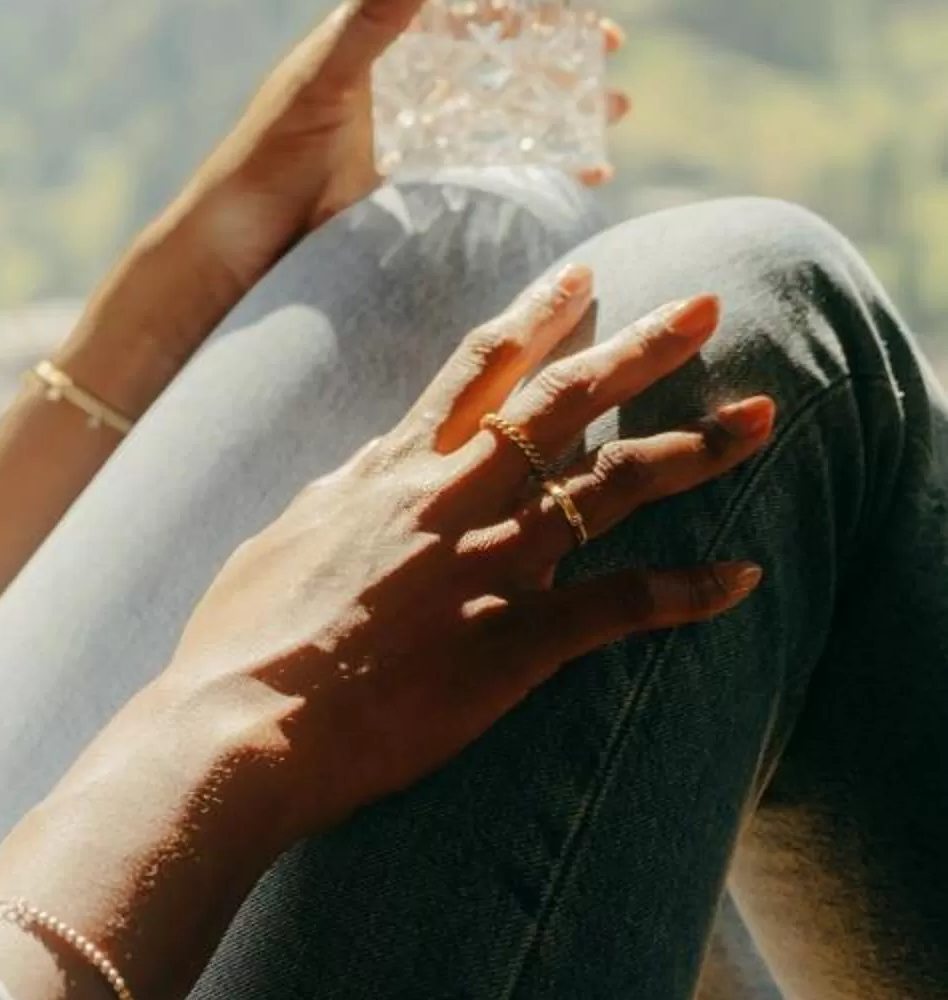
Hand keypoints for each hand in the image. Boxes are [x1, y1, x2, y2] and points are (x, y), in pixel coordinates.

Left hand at [81, 0, 627, 401]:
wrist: (240, 248)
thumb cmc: (265, 158)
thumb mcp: (321, 84)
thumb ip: (369, 20)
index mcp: (375, 29)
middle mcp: (403, 68)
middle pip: (493, 28)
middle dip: (556, 25)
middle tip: (607, 37)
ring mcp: (418, 121)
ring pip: (509, 91)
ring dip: (565, 91)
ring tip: (614, 100)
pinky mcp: (425, 175)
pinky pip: (500, 154)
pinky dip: (549, 155)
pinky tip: (589, 165)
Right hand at [161, 256, 774, 851]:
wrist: (235, 725)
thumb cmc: (238, 642)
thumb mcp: (281, 539)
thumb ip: (337, 497)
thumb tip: (364, 466)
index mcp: (389, 472)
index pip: (478, 370)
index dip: (537, 315)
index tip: (583, 274)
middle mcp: (446, 500)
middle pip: (563, 403)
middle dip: (641, 347)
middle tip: (708, 306)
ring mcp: (484, 568)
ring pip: (609, 487)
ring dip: (696, 447)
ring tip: (764, 417)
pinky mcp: (509, 644)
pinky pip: (619, 606)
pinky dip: (687, 591)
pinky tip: (743, 577)